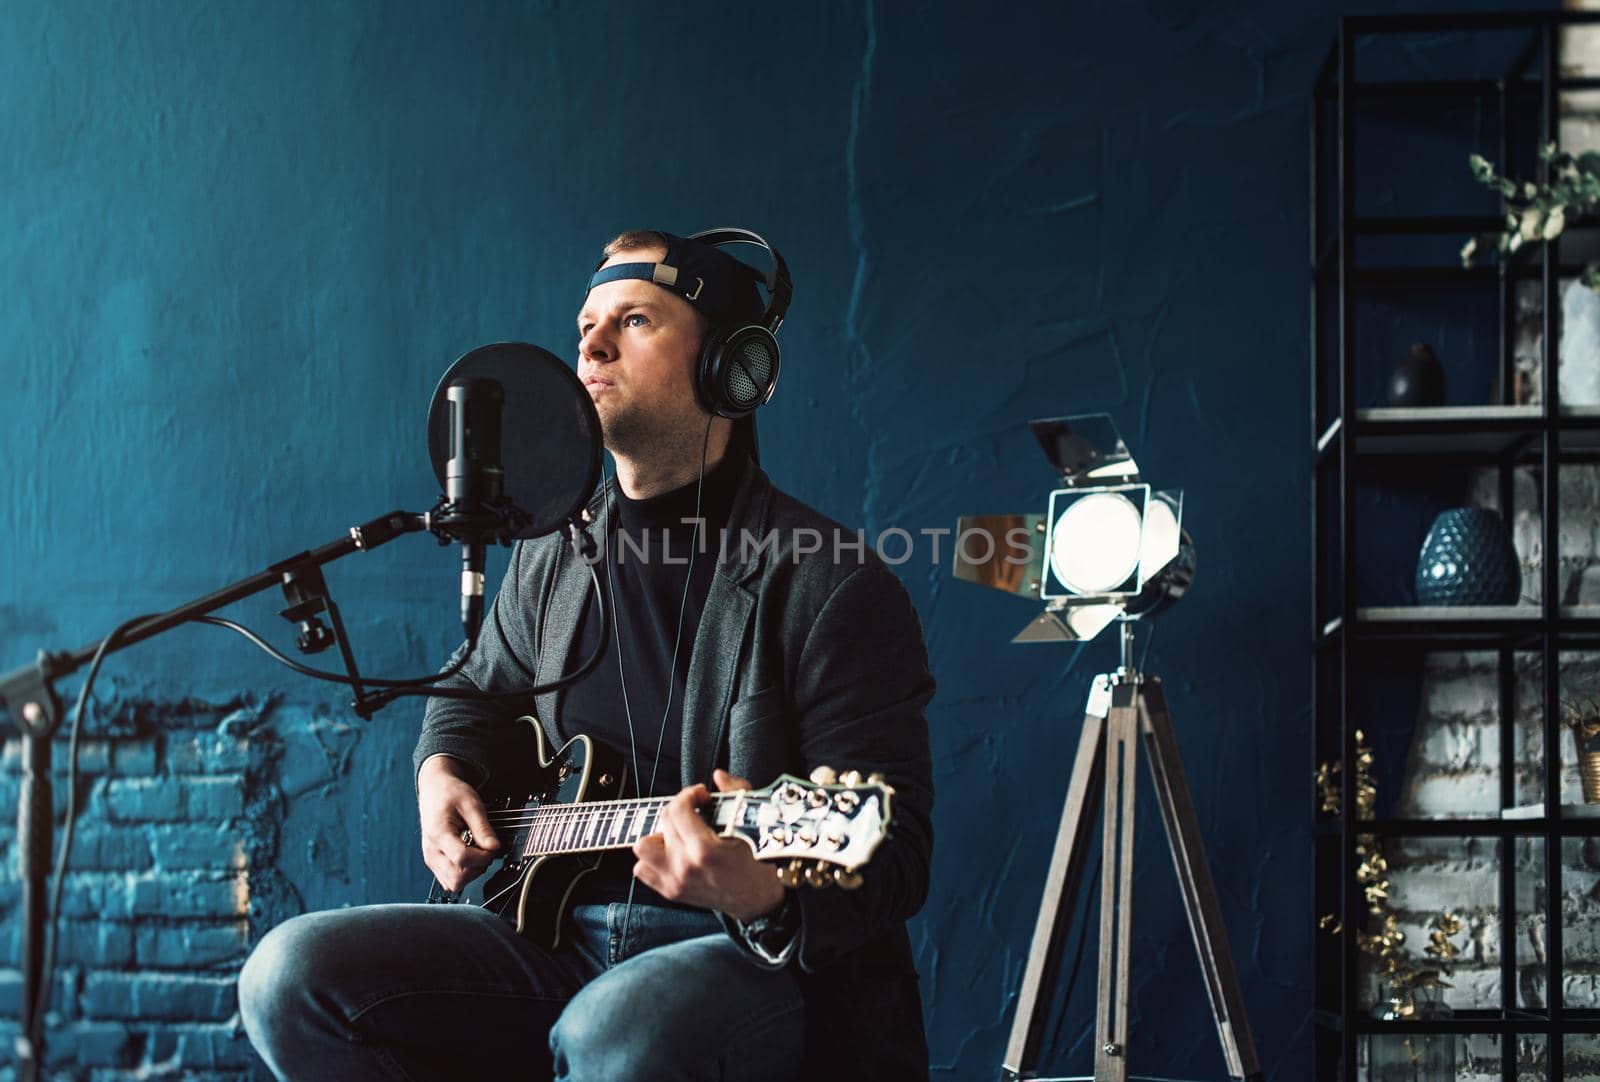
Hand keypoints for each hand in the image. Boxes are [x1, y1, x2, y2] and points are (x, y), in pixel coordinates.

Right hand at [418, 754, 501, 892]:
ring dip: (470, 872)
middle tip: (484, 849)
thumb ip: (483, 827)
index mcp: (439, 833)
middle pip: (456, 878)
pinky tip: (469, 856)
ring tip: (476, 851)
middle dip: (477, 867)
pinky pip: (449, 880)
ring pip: (452, 884)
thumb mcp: (472, 803)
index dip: (483, 856)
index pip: (462, 859)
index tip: (492, 846)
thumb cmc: (450, 793)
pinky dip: (462, 873)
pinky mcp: (434, 862)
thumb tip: (494, 847)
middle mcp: (431, 851)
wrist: (434, 789)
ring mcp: (431, 858)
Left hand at [632, 769, 785, 921]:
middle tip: (695, 810)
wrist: (757, 899)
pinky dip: (652, 859)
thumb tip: (719, 776)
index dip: (689, 794)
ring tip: (678, 834)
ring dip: (658, 836)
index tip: (701, 796)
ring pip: (643, 847)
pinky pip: (642, 869)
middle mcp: (684, 867)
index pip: (678, 809)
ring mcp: (675, 881)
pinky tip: (672, 853)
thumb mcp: (752, 824)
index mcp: (704, 850)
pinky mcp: (670, 892)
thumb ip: (736, 792)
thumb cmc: (758, 862)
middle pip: (664, 822)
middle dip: (679, 808)